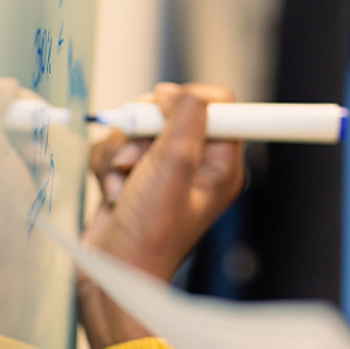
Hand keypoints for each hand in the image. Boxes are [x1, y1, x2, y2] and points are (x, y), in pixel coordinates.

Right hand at [78, 82, 245, 345]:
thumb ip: (186, 118)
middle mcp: (197, 163)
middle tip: (138, 154)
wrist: (111, 275)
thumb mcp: (175, 166)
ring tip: (124, 180)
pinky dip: (109, 165)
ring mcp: (165, 170)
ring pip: (139, 129)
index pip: (220, 104)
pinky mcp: (136, 176)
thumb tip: (177, 93)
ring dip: (122, 150)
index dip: (190, 100)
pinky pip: (119, 147)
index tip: (166, 109)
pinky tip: (113, 191)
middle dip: (146, 128)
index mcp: (222, 161)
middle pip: (173, 110)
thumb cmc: (151, 233)